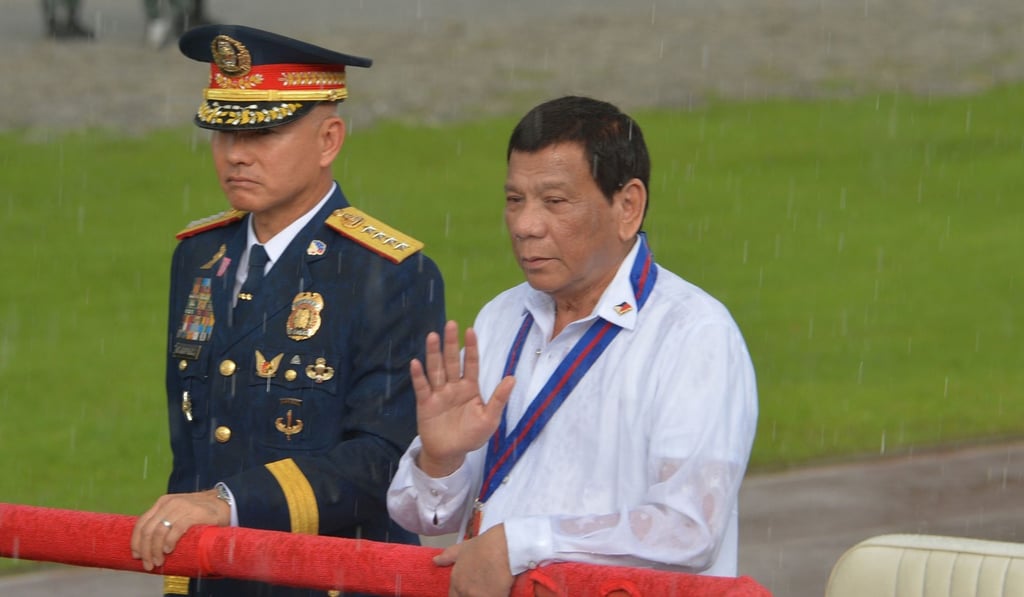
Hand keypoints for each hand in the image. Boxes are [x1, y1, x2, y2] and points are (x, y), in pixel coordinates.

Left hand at [130, 490, 229, 570]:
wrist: (224, 503)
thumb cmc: (199, 513)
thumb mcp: (177, 513)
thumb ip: (164, 522)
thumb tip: (147, 546)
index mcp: (162, 503)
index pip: (141, 523)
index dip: (135, 542)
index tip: (137, 556)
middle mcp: (168, 503)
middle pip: (148, 530)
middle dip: (145, 550)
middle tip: (149, 564)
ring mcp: (181, 507)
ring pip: (159, 531)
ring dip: (156, 550)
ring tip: (159, 561)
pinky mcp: (194, 513)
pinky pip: (176, 529)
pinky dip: (170, 541)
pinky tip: (169, 550)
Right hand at [411, 320, 514, 476]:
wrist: (450, 454)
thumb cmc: (471, 435)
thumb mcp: (489, 419)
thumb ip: (499, 399)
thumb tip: (512, 378)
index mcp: (470, 387)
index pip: (471, 363)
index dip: (471, 348)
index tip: (470, 330)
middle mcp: (453, 386)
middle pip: (451, 361)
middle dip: (450, 343)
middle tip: (451, 324)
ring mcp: (438, 393)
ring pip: (436, 369)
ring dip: (433, 353)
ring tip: (433, 336)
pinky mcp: (425, 403)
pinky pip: (422, 387)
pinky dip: (418, 376)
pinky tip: (416, 363)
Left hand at [435, 524, 514, 596]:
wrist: (504, 547)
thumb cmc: (485, 545)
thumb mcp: (463, 548)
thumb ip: (448, 556)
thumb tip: (435, 560)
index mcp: (456, 581)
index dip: (460, 595)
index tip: (467, 592)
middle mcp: (464, 591)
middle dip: (472, 595)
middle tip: (480, 588)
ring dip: (484, 595)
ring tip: (490, 588)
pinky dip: (498, 596)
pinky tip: (501, 591)